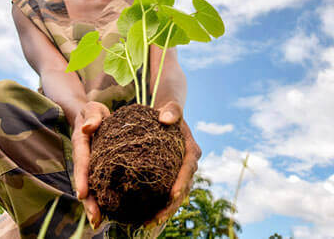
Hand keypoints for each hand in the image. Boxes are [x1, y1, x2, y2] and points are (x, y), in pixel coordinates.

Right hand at [71, 101, 110, 228]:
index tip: (82, 194)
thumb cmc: (93, 111)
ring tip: (98, 222)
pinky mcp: (99, 169)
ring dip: (93, 204)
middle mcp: (84, 158)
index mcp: (81, 144)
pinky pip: (100, 184)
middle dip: (88, 201)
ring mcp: (91, 165)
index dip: (81, 178)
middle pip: (85, 181)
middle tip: (94, 219)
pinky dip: (102, 198)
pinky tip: (111, 212)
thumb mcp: (92, 108)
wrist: (91, 116)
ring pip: (91, 186)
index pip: (82, 162)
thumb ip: (92, 116)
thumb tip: (87, 127)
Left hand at [146, 101, 201, 226]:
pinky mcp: (170, 178)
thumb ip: (172, 110)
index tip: (172, 195)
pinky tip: (142, 216)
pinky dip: (156, 205)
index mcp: (191, 151)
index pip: (188, 169)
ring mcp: (180, 174)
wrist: (166, 117)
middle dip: (171, 206)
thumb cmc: (168, 112)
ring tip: (147, 223)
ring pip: (175, 196)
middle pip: (183, 189)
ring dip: (164, 211)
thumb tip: (165, 119)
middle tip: (156, 218)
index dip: (182, 183)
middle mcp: (188, 165)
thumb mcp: (171, 108)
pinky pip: (164, 194)